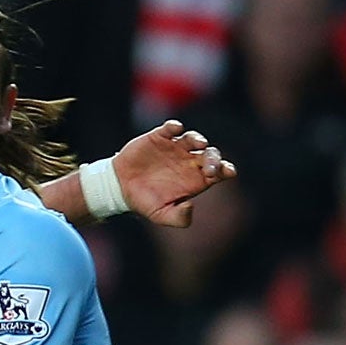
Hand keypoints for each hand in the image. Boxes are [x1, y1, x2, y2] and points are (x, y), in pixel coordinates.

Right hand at [112, 120, 234, 227]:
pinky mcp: (160, 137)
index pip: (218, 171)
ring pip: (194, 138)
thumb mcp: (160, 215)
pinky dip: (174, 127)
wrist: (119, 188)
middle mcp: (189, 161)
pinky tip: (175, 129)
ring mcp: (176, 147)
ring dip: (198, 139)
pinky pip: (171, 129)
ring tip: (198, 144)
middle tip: (209, 166)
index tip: (225, 172)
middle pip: (210, 154)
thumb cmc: (144, 202)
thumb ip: (178, 217)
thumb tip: (190, 207)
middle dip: (213, 158)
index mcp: (196, 179)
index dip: (225, 170)